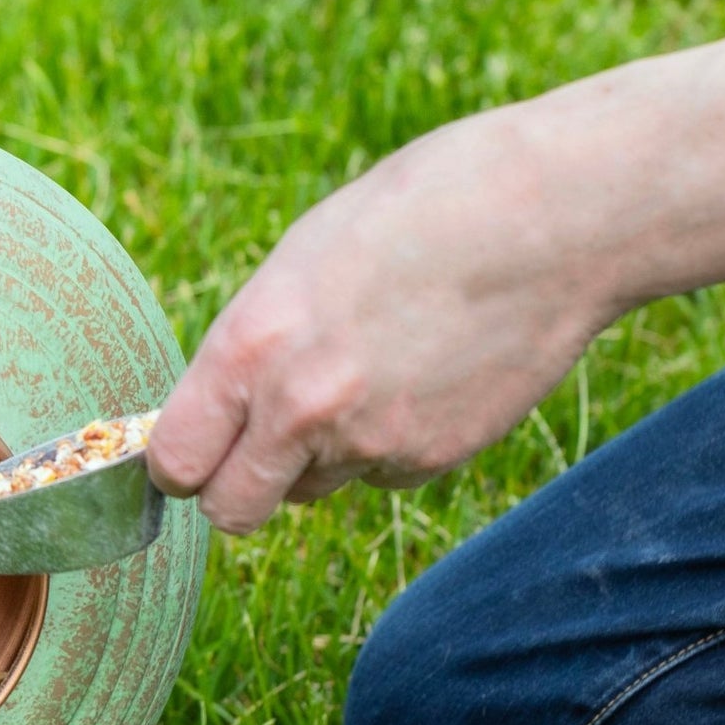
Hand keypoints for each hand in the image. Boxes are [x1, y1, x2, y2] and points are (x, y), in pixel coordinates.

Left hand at [146, 106, 616, 531]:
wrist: (549, 219)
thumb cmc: (417, 213)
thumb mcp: (302, 262)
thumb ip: (254, 345)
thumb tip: (224, 406)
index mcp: (250, 346)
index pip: (175, 463)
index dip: (180, 463)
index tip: (193, 451)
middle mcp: (300, 409)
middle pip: (232, 511)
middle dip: (237, 489)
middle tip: (258, 448)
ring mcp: (372, 444)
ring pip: (312, 489)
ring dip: (320, 457)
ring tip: (368, 372)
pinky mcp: (433, 459)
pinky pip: (382, 474)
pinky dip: (389, 445)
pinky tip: (425, 375)